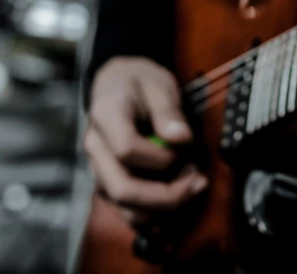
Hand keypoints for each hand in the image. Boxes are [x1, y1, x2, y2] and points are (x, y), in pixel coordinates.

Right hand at [84, 57, 207, 224]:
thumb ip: (168, 111)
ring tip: (194, 186)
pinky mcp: (111, 183)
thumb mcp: (158, 84)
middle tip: (199, 181)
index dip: (161, 156)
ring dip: (165, 207)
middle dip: (167, 195)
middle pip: (123, 189)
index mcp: (105, 117)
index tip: (186, 146)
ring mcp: (101, 170)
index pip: (126, 149)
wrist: (118, 84)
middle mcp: (96, 149)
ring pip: (126, 208)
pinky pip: (130, 211)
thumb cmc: (139, 83)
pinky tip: (180, 199)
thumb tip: (181, 139)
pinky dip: (157, 213)